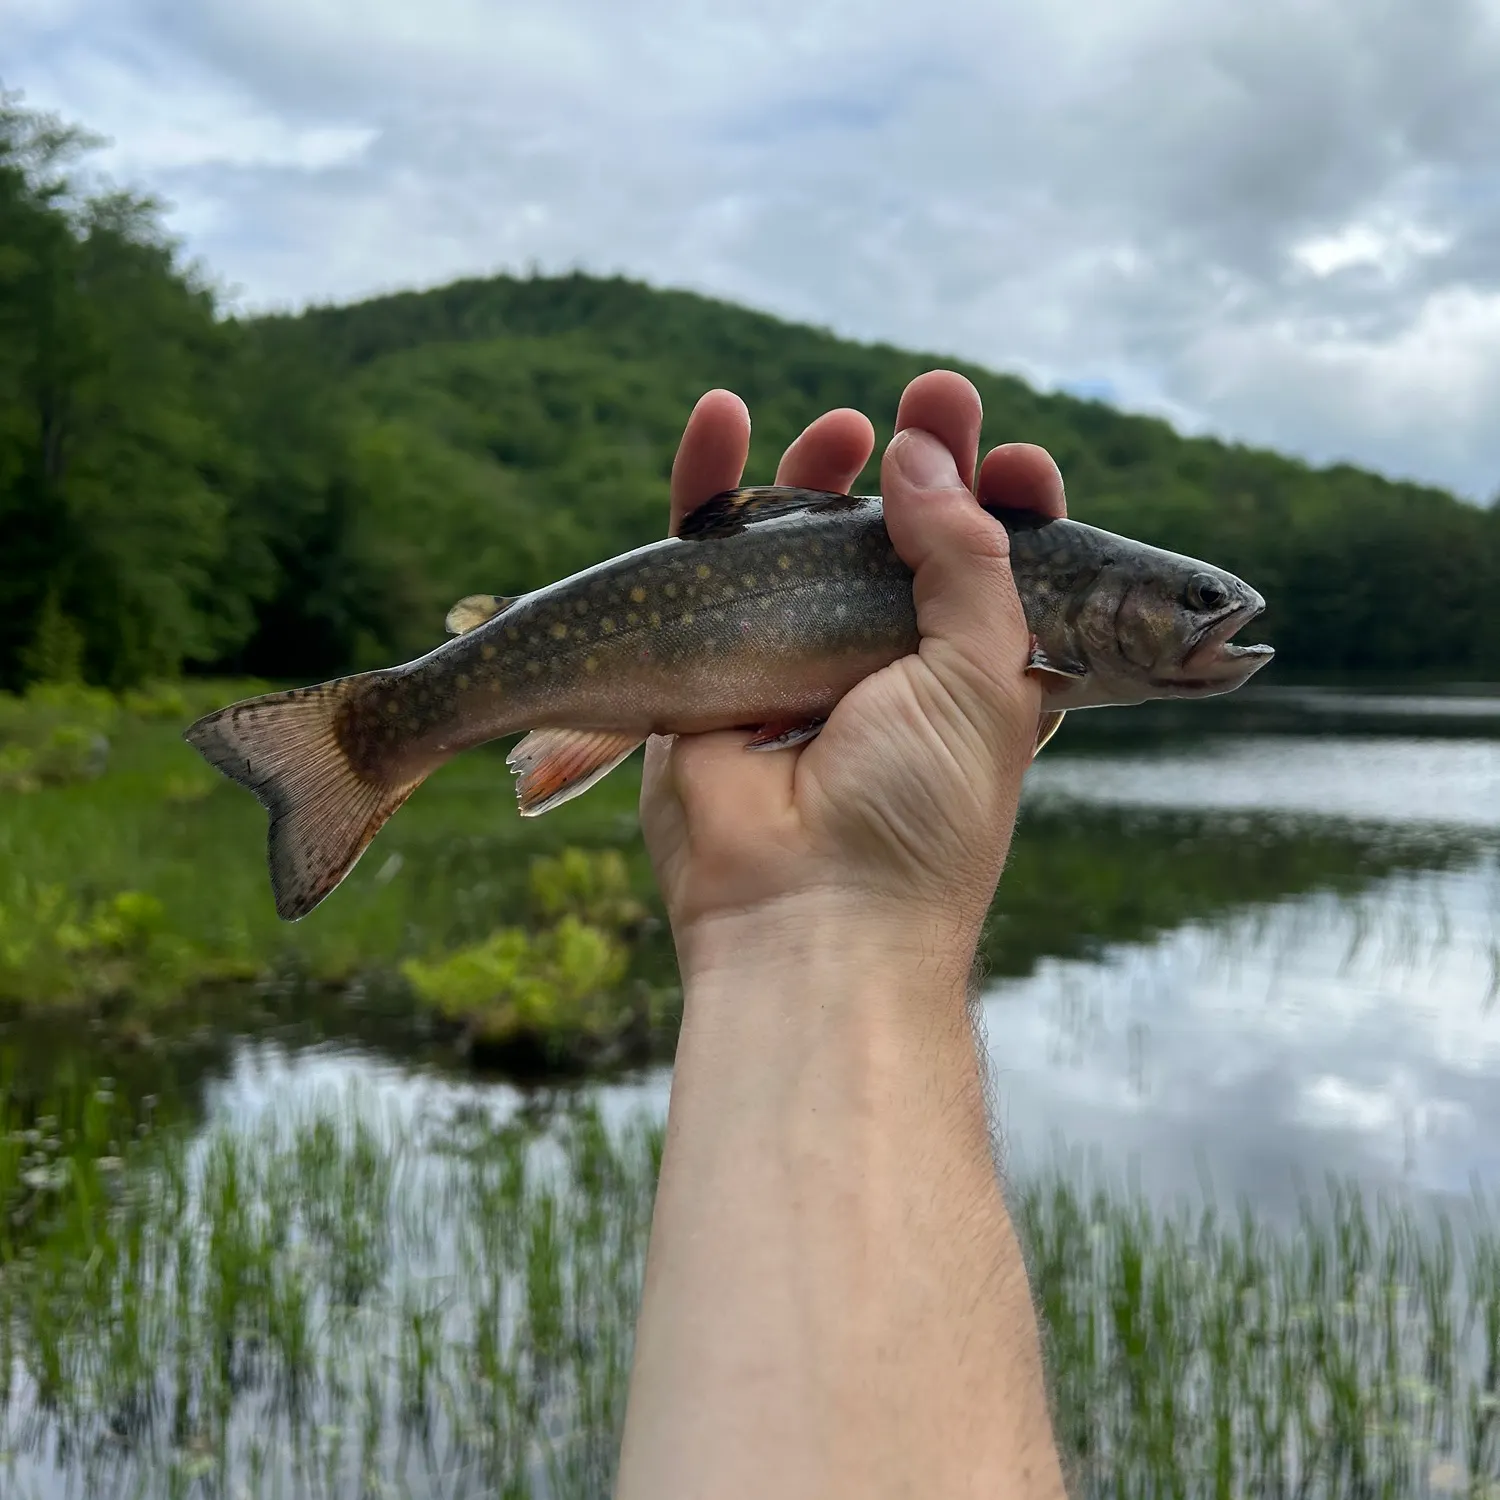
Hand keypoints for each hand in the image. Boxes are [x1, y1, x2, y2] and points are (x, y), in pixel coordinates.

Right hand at [639, 370, 1066, 979]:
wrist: (802, 913)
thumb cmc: (918, 811)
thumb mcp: (986, 674)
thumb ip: (966, 556)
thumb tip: (921, 454)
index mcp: (970, 676)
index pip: (999, 569)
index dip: (1009, 508)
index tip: (1017, 463)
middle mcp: (881, 664)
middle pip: (898, 538)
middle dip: (922, 463)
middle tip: (936, 394)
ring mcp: (791, 659)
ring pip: (800, 538)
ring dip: (820, 468)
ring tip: (844, 423)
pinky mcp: (707, 660)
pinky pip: (701, 559)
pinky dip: (707, 486)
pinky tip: (721, 417)